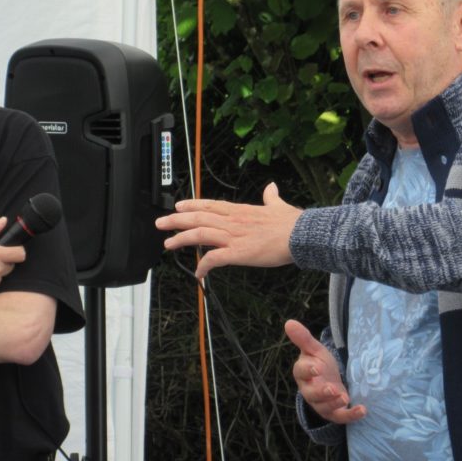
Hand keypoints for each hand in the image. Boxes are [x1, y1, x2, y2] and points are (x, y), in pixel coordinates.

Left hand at [155, 182, 300, 278]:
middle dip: (176, 220)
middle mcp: (232, 221)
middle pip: (197, 217)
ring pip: (199, 234)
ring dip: (181, 239)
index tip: (179, 206)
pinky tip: (198, 273)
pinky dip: (203, 266)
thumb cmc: (291, 222)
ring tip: (168, 244)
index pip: (210, 205)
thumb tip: (271, 187)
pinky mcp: (238, 253)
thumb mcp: (278, 205)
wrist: (300, 235)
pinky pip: (213, 259)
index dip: (192, 205)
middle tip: (161, 223)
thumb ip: (271, 197)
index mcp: (240, 210)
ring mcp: (233, 236)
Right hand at [285, 319, 364, 424]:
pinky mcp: (334, 412)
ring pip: (325, 408)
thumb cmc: (319, 363)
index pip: (301, 372)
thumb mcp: (314, 349)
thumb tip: (289, 322)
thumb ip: (303, 338)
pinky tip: (362, 410)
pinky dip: (351, 415)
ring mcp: (321, 403)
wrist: (329, 379)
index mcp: (302, 374)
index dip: (309, 370)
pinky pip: (340, 417)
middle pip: (312, 394)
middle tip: (332, 389)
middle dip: (322, 392)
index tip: (317, 367)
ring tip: (345, 397)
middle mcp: (309, 391)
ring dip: (335, 404)